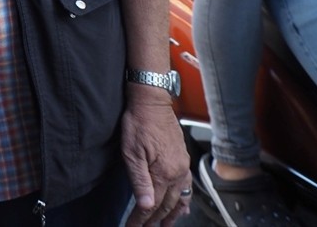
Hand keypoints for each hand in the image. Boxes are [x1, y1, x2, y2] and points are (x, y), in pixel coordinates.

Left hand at [122, 91, 191, 226]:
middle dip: (155, 220)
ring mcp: (182, 166)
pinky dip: (183, 199)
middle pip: (166, 204)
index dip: (141, 219)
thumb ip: (139, 180)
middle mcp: (177, 172)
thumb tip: (145, 206)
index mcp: (164, 172)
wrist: (151, 101)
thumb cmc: (138, 122)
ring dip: (172, 214)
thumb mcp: (131, 151)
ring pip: (179, 198)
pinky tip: (182, 206)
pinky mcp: (182, 159)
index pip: (152, 204)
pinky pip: (186, 185)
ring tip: (165, 226)